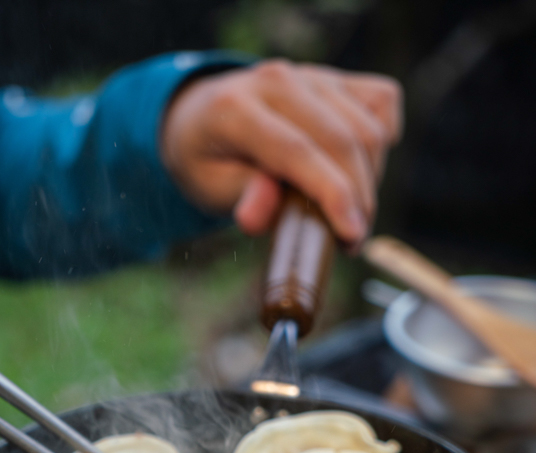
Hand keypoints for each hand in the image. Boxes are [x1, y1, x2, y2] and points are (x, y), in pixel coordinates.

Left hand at [161, 59, 401, 244]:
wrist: (205, 117)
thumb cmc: (210, 162)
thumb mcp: (210, 188)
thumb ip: (241, 196)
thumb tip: (257, 217)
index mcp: (235, 108)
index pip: (296, 150)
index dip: (331, 194)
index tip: (352, 234)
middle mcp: (277, 80)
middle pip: (341, 140)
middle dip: (359, 199)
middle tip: (352, 242)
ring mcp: (310, 74)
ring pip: (369, 129)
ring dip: (370, 180)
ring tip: (348, 213)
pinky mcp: (336, 77)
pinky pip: (382, 105)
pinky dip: (382, 142)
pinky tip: (358, 169)